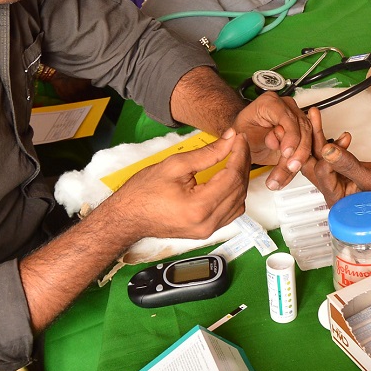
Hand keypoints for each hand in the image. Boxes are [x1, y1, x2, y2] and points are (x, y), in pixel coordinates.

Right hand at [107, 130, 249, 239]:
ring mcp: (207, 230)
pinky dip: (234, 194)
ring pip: (239, 202)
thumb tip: (230, 139)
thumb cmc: (144, 191)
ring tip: (235, 158)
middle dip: (242, 164)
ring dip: (240, 179)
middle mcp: (207, 223)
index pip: (233, 177)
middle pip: (239, 190)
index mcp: (199, 206)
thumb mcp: (175, 165)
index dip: (240, 154)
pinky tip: (229, 178)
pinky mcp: (206, 232)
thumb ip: (207, 152)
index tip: (240, 138)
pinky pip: (231, 212)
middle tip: (239, 144)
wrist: (127, 217)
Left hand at [232, 92, 312, 189]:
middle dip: (298, 152)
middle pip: (302, 129)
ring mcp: (296, 120)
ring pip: (307, 141)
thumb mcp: (245, 135)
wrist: (245, 137)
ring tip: (281, 178)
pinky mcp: (302, 134)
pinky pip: (305, 150)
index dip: (290, 136)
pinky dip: (296, 166)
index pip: (288, 118)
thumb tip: (276, 142)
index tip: (287, 152)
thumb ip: (260, 137)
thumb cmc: (243, 132)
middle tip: (290, 168)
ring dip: (297, 162)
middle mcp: (287, 108)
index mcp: (270, 102)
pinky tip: (285, 178)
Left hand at [303, 106, 370, 205]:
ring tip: (315, 115)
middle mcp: (333, 190)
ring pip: (320, 156)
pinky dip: (330, 141)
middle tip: (308, 119)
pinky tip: (335, 131)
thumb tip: (327, 151)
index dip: (329, 156)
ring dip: (318, 136)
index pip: (322, 174)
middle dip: (311, 140)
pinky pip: (331, 154)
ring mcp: (337, 179)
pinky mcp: (344, 170)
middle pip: (313, 164)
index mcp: (337, 200)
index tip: (341, 142)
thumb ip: (349, 166)